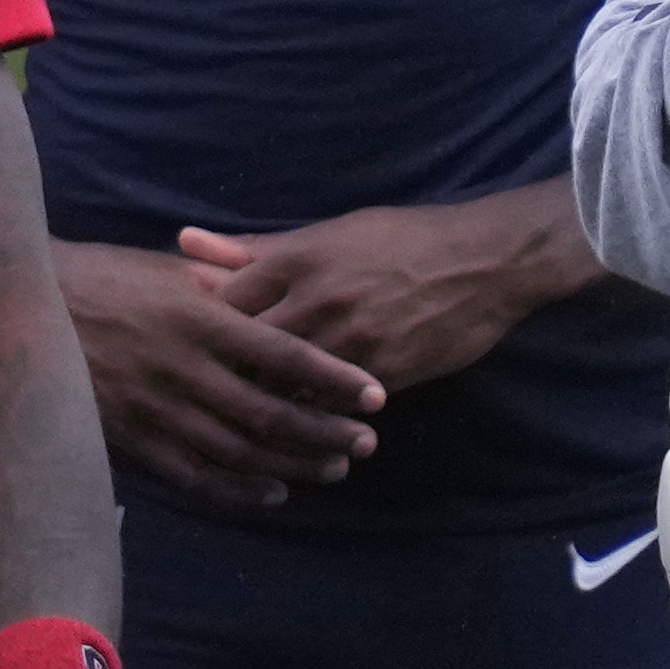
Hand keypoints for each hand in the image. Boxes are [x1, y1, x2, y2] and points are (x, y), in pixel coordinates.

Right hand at [58, 232, 378, 506]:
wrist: (20, 311)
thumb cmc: (100, 280)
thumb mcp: (166, 272)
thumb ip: (223, 288)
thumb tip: (277, 291)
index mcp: (198, 318)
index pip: (284, 354)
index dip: (334, 379)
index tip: (375, 394)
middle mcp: (183, 368)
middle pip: (271, 412)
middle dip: (325, 432)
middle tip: (367, 442)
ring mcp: (156, 410)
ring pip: (239, 450)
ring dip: (293, 464)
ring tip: (334, 468)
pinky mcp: (130, 439)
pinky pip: (195, 475)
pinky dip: (239, 489)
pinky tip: (272, 492)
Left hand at [179, 186, 592, 401]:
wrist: (485, 263)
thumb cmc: (401, 240)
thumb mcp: (327, 234)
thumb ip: (252, 248)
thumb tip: (185, 241)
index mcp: (299, 261)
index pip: (224, 303)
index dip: (200, 329)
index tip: (184, 344)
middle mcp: (318, 303)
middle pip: (245, 353)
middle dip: (221, 375)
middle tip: (197, 393)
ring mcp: (350, 345)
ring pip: (283, 389)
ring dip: (259, 407)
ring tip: (232, 422)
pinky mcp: (380, 378)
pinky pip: (328, 410)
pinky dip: (305, 421)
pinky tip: (286, 434)